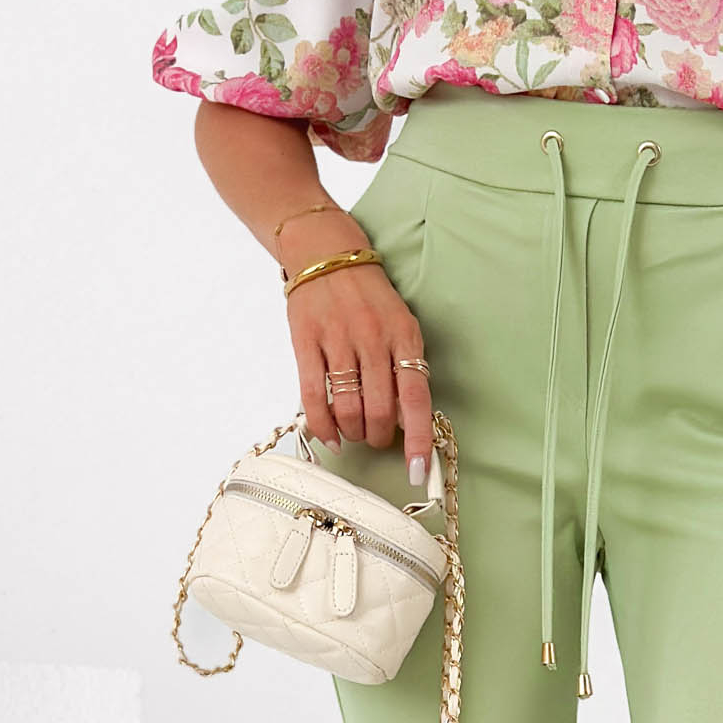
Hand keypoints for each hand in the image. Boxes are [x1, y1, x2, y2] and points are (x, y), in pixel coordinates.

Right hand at [282, 209, 431, 482]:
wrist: (323, 250)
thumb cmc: (368, 297)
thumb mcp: (399, 324)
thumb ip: (404, 368)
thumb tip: (406, 423)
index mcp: (404, 335)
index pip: (415, 398)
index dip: (417, 440)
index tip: (417, 472)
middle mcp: (373, 338)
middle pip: (378, 412)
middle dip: (378, 438)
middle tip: (375, 437)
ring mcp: (337, 339)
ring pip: (348, 409)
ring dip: (353, 433)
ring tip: (353, 432)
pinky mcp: (305, 340)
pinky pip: (313, 397)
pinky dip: (322, 426)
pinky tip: (330, 437)